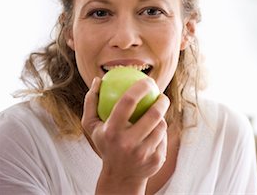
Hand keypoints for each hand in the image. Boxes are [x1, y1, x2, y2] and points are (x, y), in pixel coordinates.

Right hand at [82, 77, 169, 193]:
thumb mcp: (92, 126)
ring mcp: (144, 153)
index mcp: (112, 131)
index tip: (148, 80)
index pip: (128, 101)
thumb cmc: (105, 144)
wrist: (120, 176)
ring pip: (161, 125)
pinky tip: (158, 128)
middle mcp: (128, 143)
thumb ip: (91, 102)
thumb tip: (98, 80)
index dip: (141, 87)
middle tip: (161, 94)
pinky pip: (164, 137)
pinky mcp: (156, 160)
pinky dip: (161, 131)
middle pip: (153, 113)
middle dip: (162, 100)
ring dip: (161, 116)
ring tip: (159, 110)